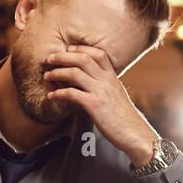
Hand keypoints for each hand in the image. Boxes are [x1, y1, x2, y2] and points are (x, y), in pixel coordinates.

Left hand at [42, 45, 156, 165]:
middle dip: (62, 56)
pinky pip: (72, 93)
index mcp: (113, 77)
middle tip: (48, 58)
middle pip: (82, 58)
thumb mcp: (116, 96)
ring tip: (46, 76)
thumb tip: (90, 84)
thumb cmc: (124, 118)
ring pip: (75, 73)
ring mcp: (101, 91)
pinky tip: (51, 96)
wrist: (135, 134)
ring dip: (57, 73)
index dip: (80, 49)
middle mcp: (107, 80)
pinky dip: (59, 93)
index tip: (67, 49)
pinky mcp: (94, 105)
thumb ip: (105, 86)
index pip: (97, 53)